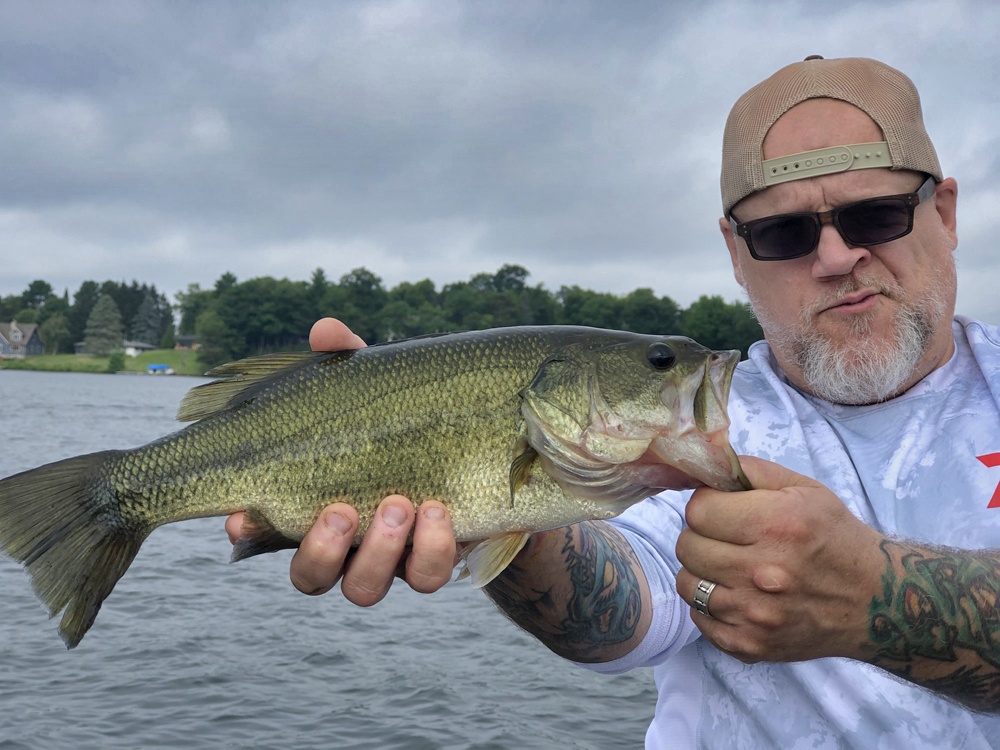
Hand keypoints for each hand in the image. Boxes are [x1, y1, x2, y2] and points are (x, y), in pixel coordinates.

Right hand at [224, 317, 460, 604]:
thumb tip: (325, 330)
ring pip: (363, 588)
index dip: (248, 530)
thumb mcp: (377, 386)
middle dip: (320, 548)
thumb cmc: (405, 416)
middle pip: (309, 575)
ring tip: (400, 505)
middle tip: (342, 509)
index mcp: (313, 502)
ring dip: (378, 552)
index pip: (263, 529)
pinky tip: (439, 511)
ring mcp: (388, 560)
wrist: (484, 452)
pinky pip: (427, 576)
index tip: (243, 514)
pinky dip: (431, 549)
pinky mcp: (433, 561)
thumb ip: (347, 362)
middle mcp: (344, 544)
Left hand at [675, 456, 884, 662]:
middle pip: (687, 546)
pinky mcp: (750, 645)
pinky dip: (710, 606)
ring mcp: (755, 614)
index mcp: (777, 525)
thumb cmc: (836, 537)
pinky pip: (699, 619)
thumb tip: (706, 464)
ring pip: (687, 583)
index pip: (698, 511)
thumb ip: (751, 471)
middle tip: (725, 538)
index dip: (706, 505)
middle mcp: (763, 572)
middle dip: (701, 536)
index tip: (722, 509)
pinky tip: (735, 595)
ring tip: (728, 566)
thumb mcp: (804, 489)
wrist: (876, 601)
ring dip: (703, 571)